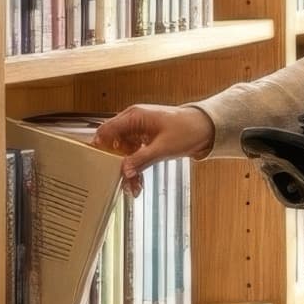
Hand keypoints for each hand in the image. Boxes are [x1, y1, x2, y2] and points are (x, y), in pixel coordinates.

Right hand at [93, 103, 214, 195]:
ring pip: (124, 152)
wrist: (207, 128)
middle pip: (113, 144)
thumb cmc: (188, 129)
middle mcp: (133, 122)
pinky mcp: (146, 140)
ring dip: (127, 169)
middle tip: (118, 181)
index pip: (106, 130)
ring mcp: (139, 131)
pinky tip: (138, 184)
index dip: (98, 147)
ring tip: (132, 187)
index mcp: (134, 116)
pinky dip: (135, 167)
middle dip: (115, 164)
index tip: (96, 165)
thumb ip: (141, 159)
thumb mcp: (163, 147)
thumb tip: (124, 170)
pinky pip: (134, 155)